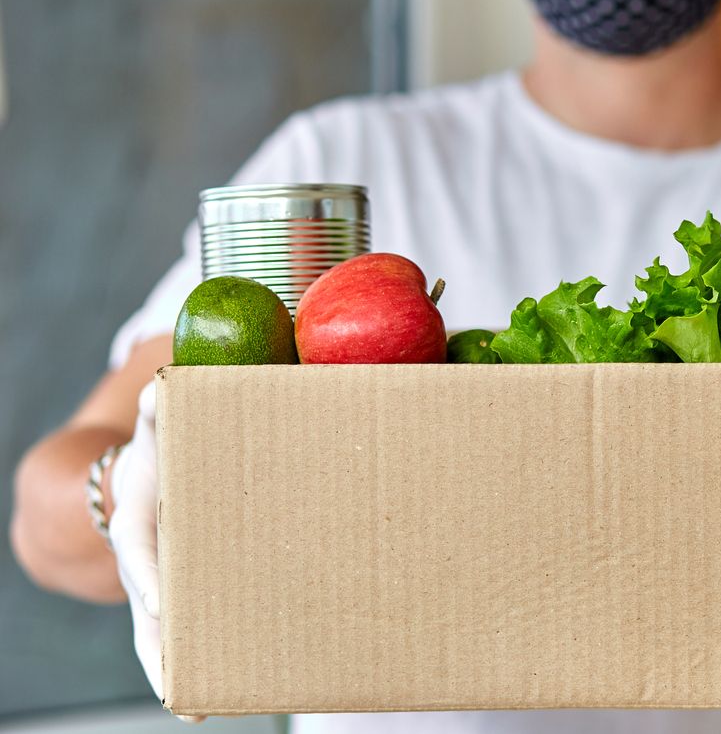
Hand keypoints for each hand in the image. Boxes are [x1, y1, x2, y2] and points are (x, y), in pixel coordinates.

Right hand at [108, 381, 203, 722]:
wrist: (155, 473)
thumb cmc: (168, 448)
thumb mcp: (163, 425)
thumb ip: (163, 407)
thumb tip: (161, 391)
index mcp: (141, 517)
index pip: (140, 550)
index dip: (149, 577)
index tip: (160, 604)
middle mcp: (146, 558)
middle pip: (146, 609)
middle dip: (159, 646)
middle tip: (174, 685)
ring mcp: (164, 581)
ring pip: (162, 634)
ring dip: (175, 671)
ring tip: (193, 711)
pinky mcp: (187, 594)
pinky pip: (189, 632)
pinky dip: (195, 664)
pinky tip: (209, 702)